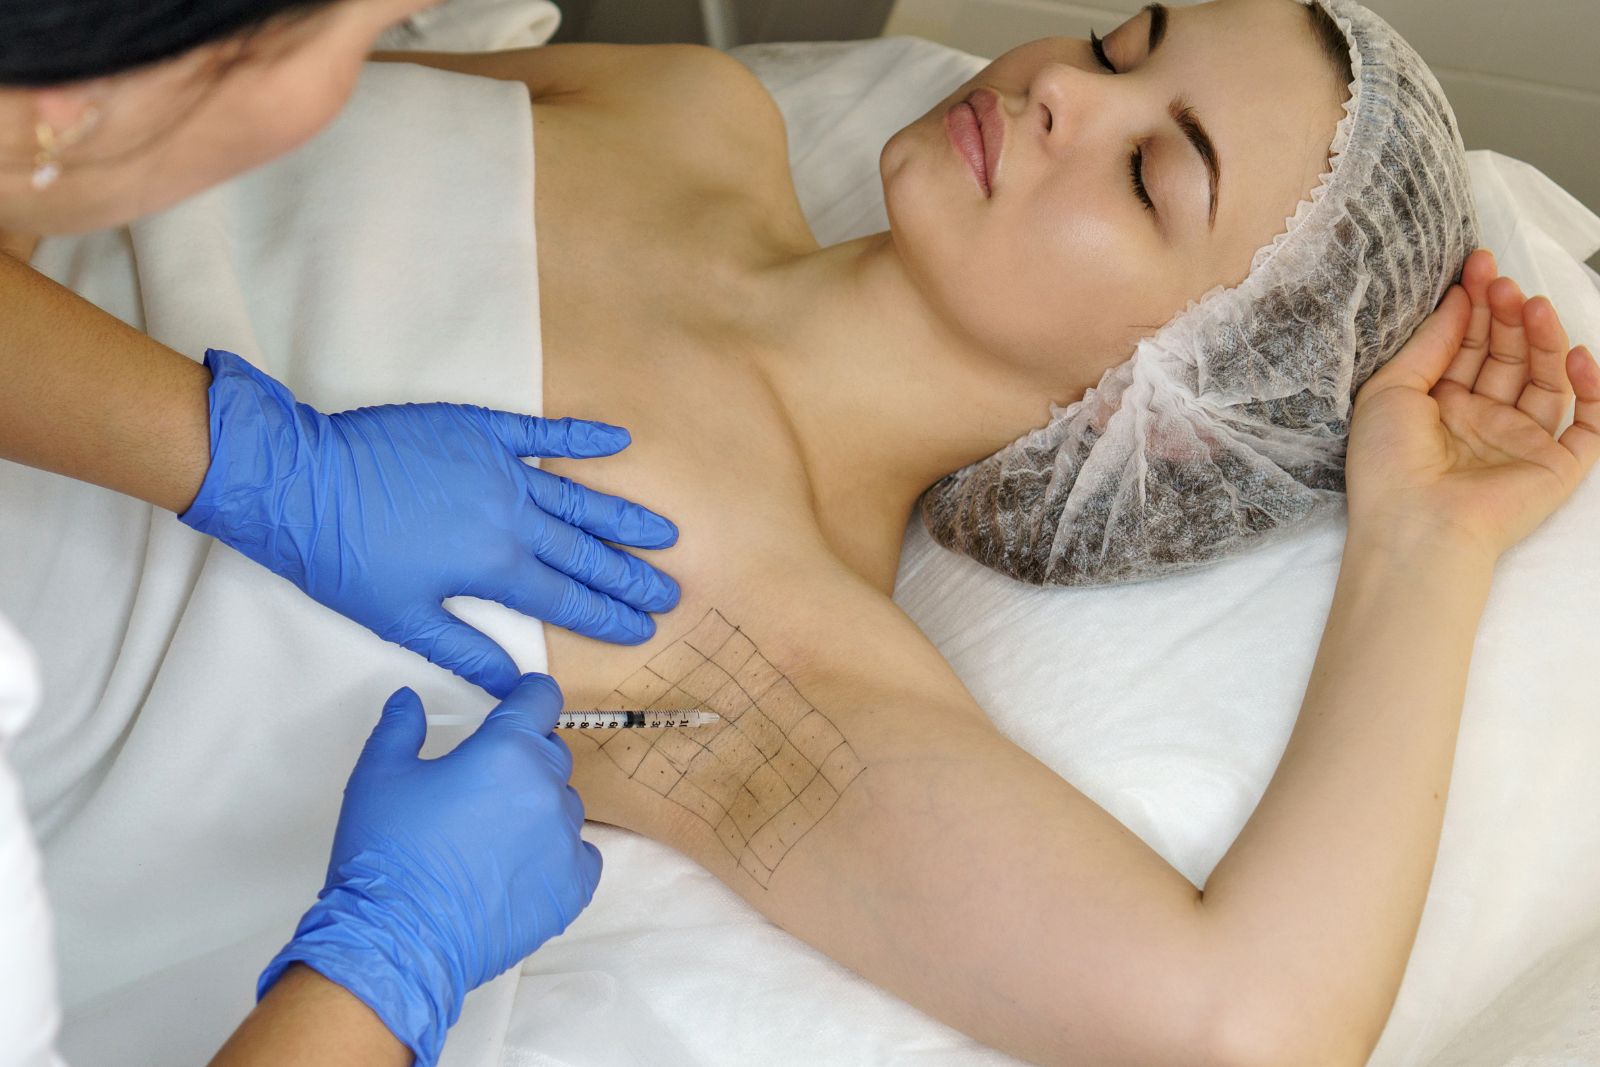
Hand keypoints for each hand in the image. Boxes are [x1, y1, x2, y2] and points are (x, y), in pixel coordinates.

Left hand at [179, 349, 680, 696]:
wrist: (299, 482)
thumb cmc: (343, 557)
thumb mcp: (401, 620)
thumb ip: (467, 651)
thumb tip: (517, 689)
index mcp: (494, 567)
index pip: (567, 600)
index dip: (609, 617)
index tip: (644, 629)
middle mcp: (511, 517)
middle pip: (585, 552)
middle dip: (631, 576)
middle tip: (671, 591)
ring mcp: (499, 469)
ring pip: (577, 496)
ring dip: (624, 517)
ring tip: (664, 533)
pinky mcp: (479, 430)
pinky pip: (543, 431)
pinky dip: (582, 436)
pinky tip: (619, 439)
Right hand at [257, 675, 599, 1066]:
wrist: (399, 940)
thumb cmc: (389, 859)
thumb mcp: (379, 775)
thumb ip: (400, 728)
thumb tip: (410, 704)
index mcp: (507, 750)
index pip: (541, 698)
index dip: (528, 696)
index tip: (521, 701)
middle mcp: (546, 790)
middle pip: (552, 751)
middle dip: (524, 755)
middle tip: (485, 780)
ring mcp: (564, 841)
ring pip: (563, 804)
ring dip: (537, 806)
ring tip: (493, 833)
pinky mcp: (571, 888)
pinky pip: (581, 854)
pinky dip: (558, 852)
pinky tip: (522, 863)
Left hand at [1345, 249, 1599, 559]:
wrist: (1415, 527)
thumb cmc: (1387, 464)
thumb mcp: (1390, 391)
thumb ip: (1429, 344)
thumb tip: (1457, 298)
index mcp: (1438, 406)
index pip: (1466, 345)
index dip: (1474, 305)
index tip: (1477, 266)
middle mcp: (1481, 421)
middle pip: (1506, 355)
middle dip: (1506, 315)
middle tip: (1502, 285)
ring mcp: (1520, 442)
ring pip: (1544, 378)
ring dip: (1543, 339)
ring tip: (1532, 305)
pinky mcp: (1556, 466)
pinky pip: (1587, 423)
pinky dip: (1591, 387)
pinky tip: (1577, 354)